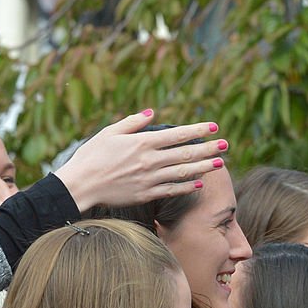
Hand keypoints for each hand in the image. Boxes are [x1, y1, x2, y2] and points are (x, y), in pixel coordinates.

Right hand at [54, 110, 228, 211]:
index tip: (213, 127)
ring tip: (220, 162)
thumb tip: (152, 112)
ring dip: (204, 167)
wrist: (81, 185)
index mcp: (142, 143)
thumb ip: (133, 123)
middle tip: (226, 144)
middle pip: (186, 153)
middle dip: (208, 148)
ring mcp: (150, 179)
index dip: (197, 130)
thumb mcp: (110, 133)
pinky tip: (199, 182)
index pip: (176, 135)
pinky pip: (172, 190)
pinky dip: (187, 186)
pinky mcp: (147, 194)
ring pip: (184, 172)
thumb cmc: (92, 156)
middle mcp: (150, 161)